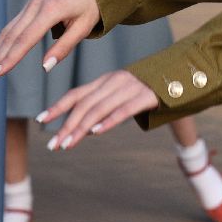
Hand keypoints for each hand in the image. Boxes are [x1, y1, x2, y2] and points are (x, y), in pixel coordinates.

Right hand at [0, 0, 100, 82]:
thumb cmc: (89, 5)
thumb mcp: (83, 27)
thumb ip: (64, 47)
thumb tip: (45, 67)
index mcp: (51, 10)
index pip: (26, 38)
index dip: (11, 58)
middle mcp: (35, 5)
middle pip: (11, 36)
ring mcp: (30, 4)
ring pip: (7, 31)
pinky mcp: (28, 7)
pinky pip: (11, 26)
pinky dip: (1, 43)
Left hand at [33, 70, 159, 149]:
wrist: (181, 76)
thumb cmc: (147, 91)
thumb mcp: (121, 96)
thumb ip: (102, 109)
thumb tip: (83, 130)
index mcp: (105, 81)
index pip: (76, 94)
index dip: (58, 107)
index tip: (41, 120)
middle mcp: (114, 82)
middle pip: (84, 105)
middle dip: (66, 125)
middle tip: (54, 145)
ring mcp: (130, 88)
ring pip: (99, 108)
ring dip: (81, 128)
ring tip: (68, 144)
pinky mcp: (146, 96)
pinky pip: (123, 110)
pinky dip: (108, 121)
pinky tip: (96, 132)